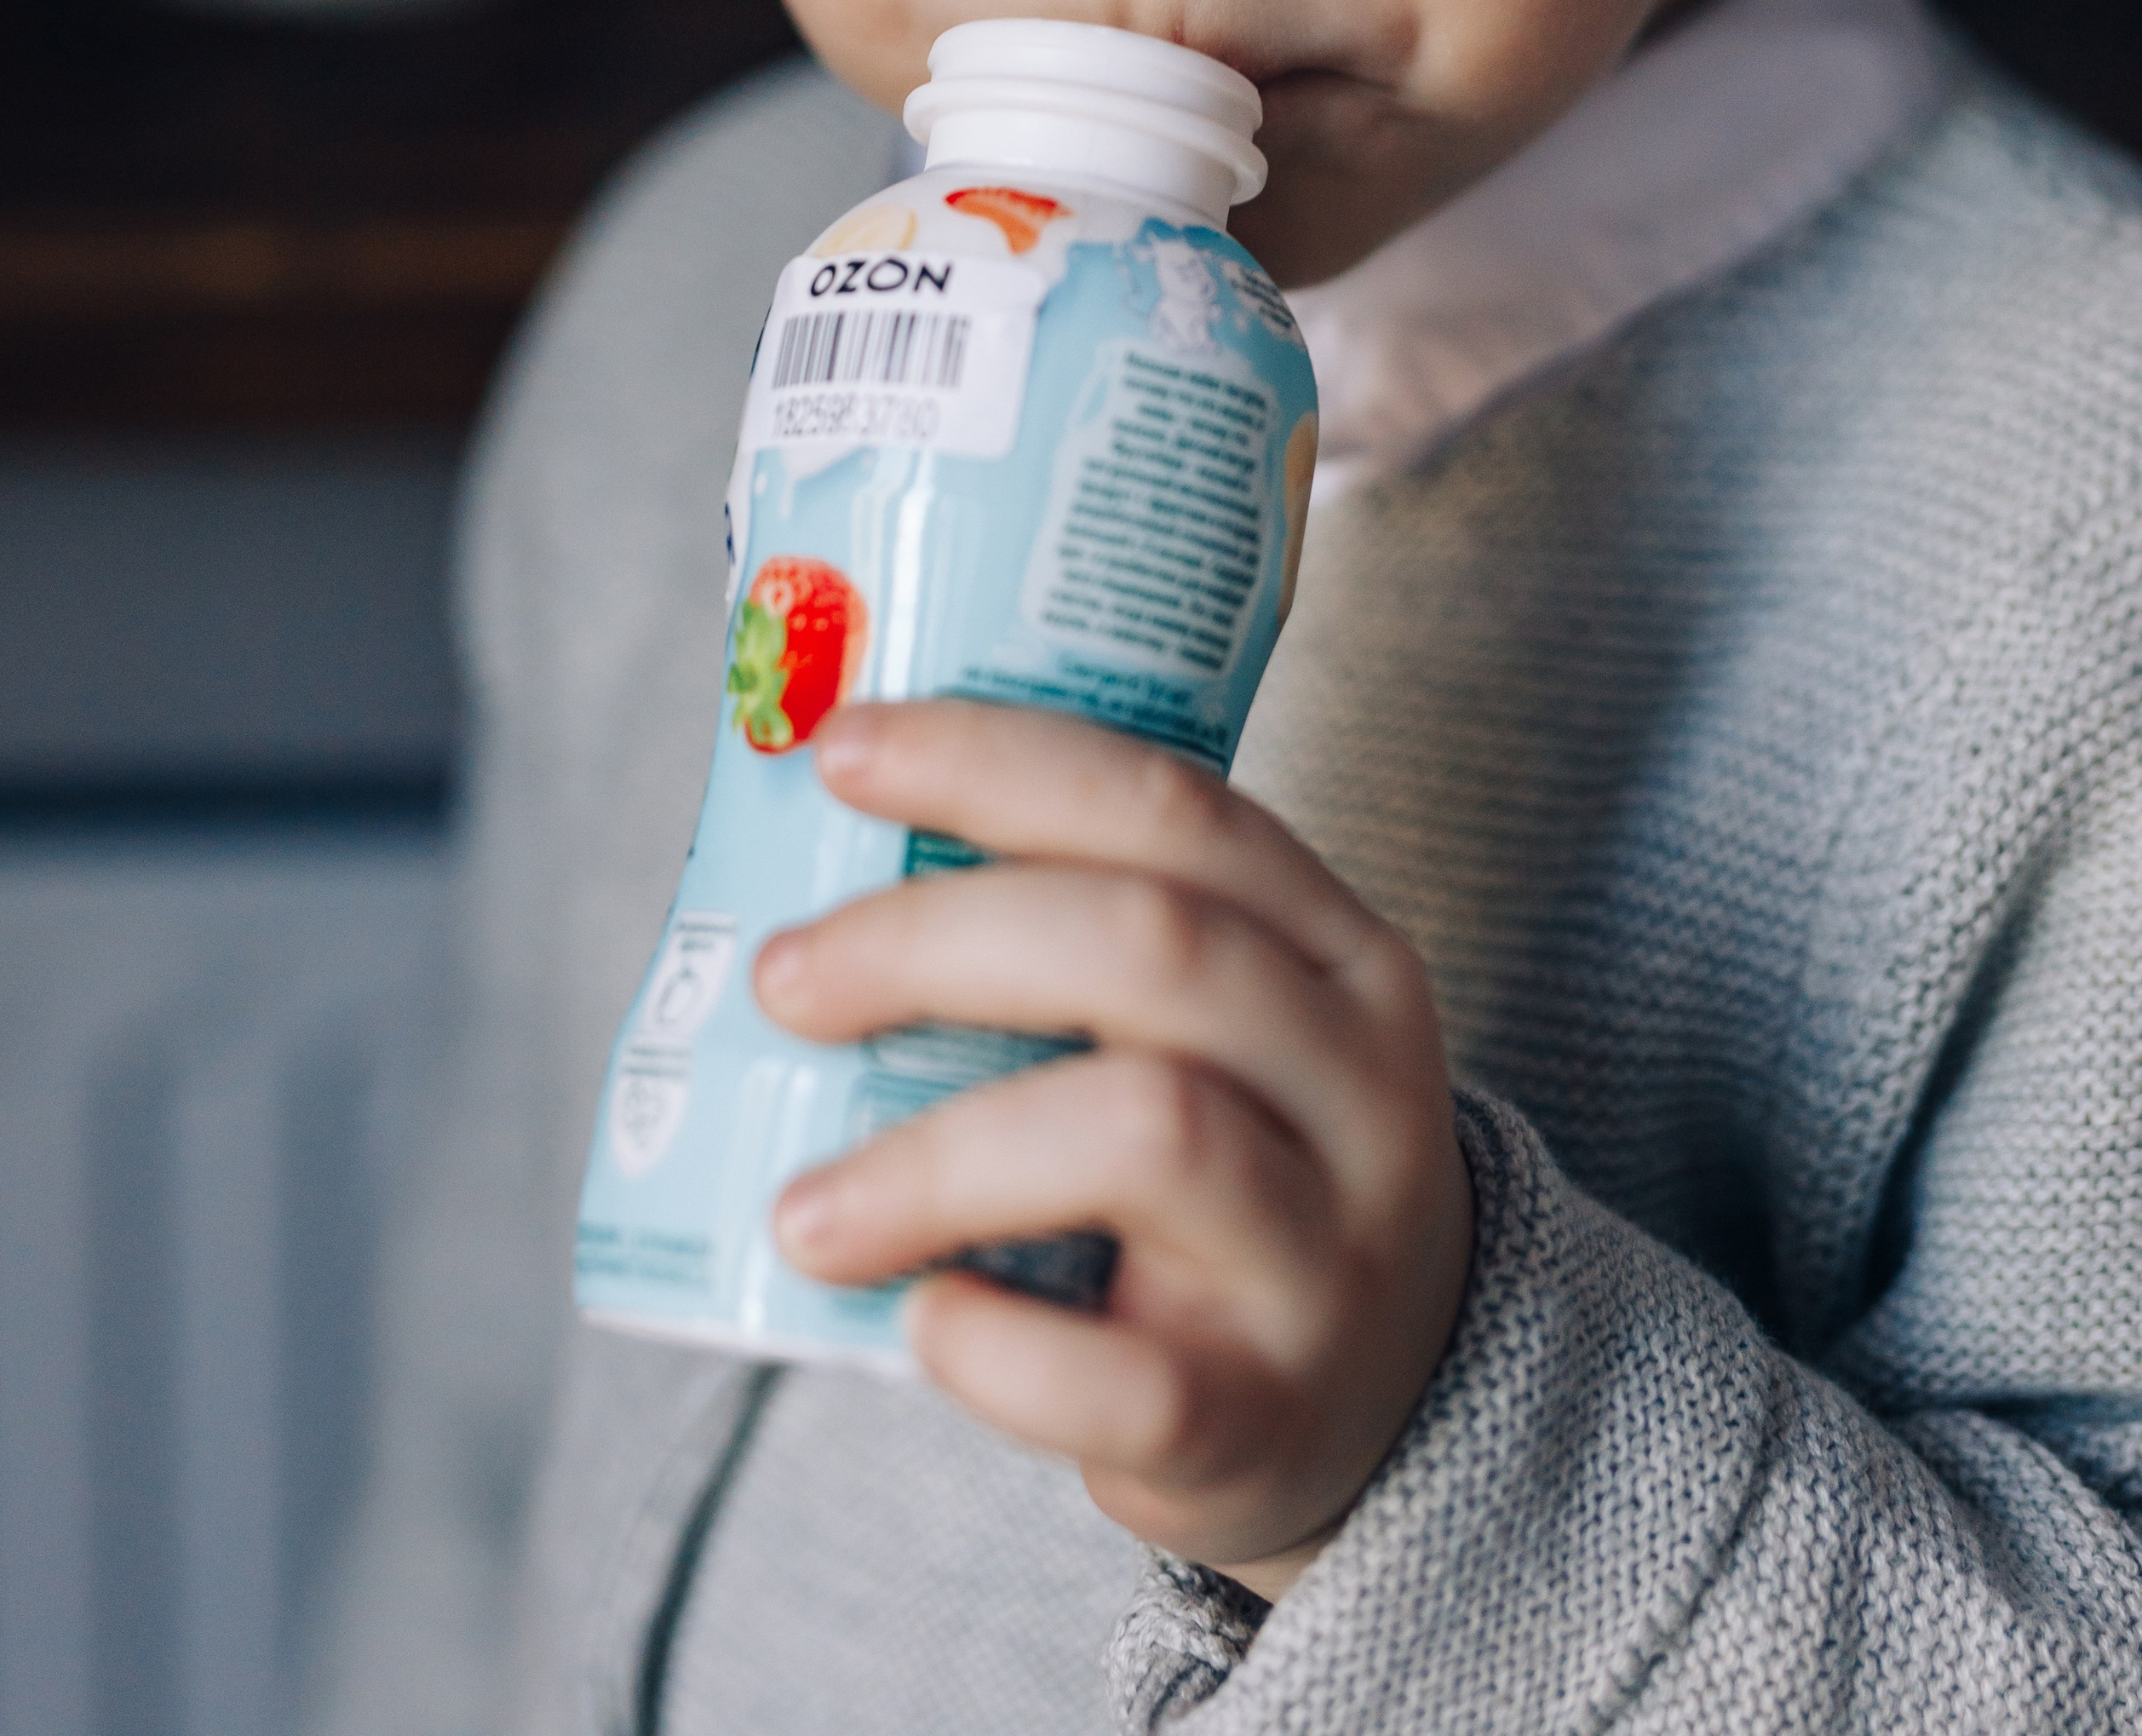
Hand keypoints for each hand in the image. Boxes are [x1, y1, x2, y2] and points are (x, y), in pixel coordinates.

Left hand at [753, 700, 1473, 1595]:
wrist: (1381, 1403)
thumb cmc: (1235, 1172)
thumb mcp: (1224, 1028)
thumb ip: (1087, 942)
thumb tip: (819, 869)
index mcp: (1339, 951)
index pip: (1170, 807)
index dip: (995, 761)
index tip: (841, 755)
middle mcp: (1359, 1083)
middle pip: (1148, 947)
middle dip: (932, 940)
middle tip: (785, 978)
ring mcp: (1328, 1254)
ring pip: (1148, 1133)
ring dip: (936, 1157)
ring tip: (803, 1208)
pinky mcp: (1267, 1412)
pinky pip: (1127, 1377)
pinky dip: (995, 1348)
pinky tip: (921, 1321)